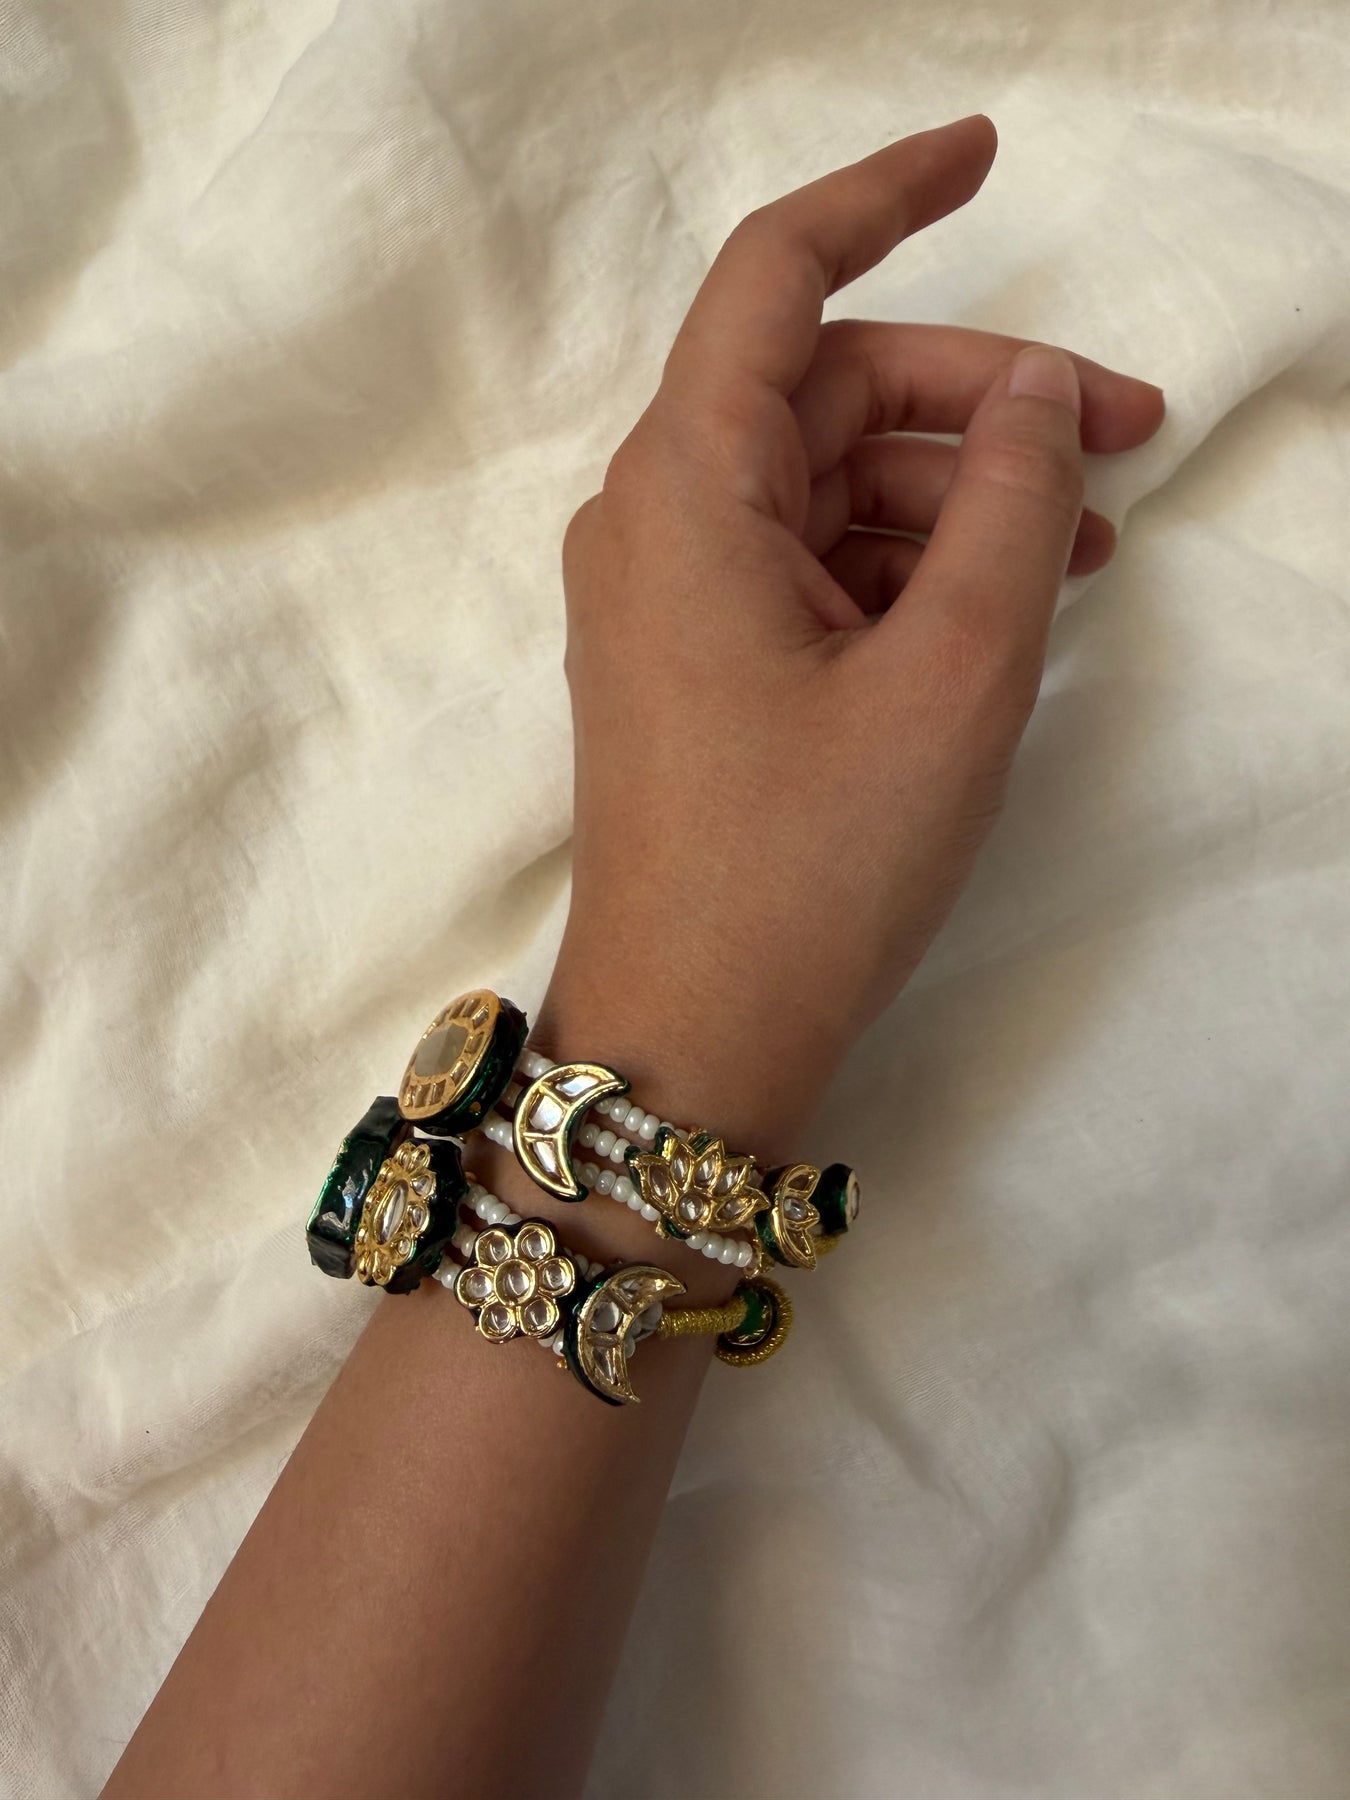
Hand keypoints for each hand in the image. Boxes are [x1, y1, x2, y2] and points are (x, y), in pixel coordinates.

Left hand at [537, 114, 1164, 1160]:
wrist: (694, 1035)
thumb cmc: (812, 865)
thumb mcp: (953, 675)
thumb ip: (1012, 505)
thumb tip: (1034, 394)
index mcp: (687, 486)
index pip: (778, 276)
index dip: (887, 194)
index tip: (985, 153)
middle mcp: (655, 517)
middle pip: (826, 388)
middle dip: (978, 397)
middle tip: (1124, 437)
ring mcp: (667, 593)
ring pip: (826, 481)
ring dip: (954, 492)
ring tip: (1082, 546)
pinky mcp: (693, 659)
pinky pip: (805, 561)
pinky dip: (902, 562)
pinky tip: (1000, 602)